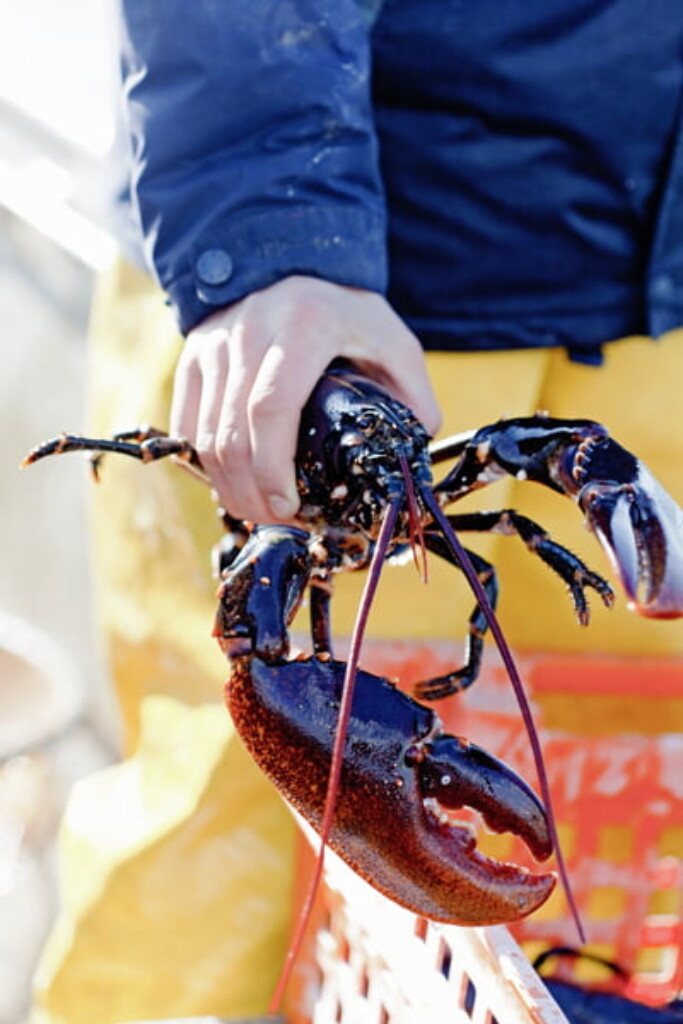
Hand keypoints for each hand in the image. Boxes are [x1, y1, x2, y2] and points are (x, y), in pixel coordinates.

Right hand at [170, 275, 440, 522]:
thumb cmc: (345, 310)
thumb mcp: (392, 340)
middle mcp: (248, 333)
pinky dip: (206, 463)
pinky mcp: (194, 359)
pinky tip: (232, 484)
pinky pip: (188, 424)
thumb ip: (413, 394)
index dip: (273, 467)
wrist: (290, 260)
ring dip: (228, 484)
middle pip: (232, 431)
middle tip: (277, 521)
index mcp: (302, 327)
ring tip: (258, 511)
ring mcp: (214, 346)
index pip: (270, 407)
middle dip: (251, 490)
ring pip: (205, 433)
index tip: (288, 506)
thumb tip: (415, 449)